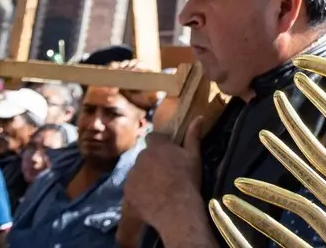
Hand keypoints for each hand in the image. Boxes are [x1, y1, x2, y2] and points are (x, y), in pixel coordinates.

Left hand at [123, 116, 205, 236]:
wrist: (175, 209)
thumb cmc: (187, 180)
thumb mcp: (194, 156)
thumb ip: (193, 136)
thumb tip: (198, 117)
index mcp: (156, 146)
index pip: (152, 137)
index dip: (159, 143)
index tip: (168, 152)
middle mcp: (140, 157)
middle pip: (144, 156)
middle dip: (152, 161)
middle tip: (165, 173)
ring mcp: (132, 175)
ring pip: (137, 172)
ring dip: (144, 176)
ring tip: (157, 189)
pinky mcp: (127, 192)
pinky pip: (132, 188)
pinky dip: (139, 191)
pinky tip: (150, 199)